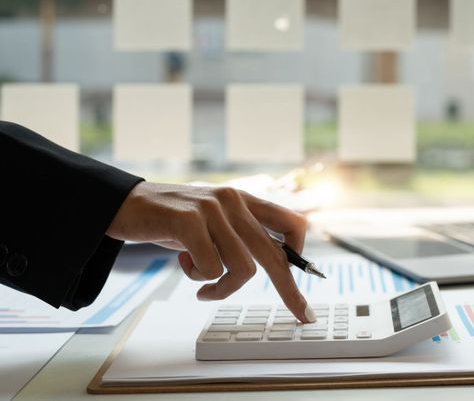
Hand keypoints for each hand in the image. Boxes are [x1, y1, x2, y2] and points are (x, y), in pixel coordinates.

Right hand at [106, 182, 314, 322]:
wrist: (123, 205)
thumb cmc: (170, 221)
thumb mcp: (212, 223)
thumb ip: (238, 236)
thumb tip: (275, 263)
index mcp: (243, 201)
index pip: (291, 221)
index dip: (301, 252)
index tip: (307, 277)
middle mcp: (234, 202)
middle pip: (274, 255)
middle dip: (289, 290)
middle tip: (302, 314)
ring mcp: (213, 209)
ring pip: (242, 269)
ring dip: (222, 287)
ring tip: (201, 285)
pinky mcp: (190, 221)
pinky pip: (211, 269)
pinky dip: (198, 278)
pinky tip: (181, 262)